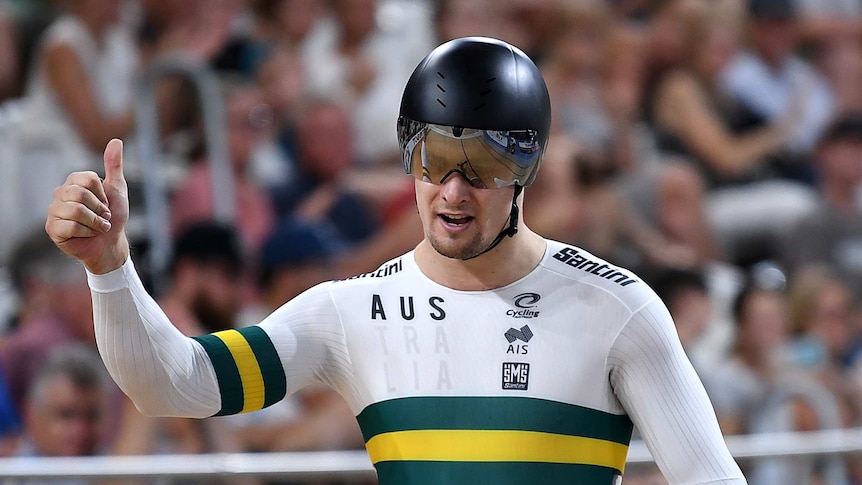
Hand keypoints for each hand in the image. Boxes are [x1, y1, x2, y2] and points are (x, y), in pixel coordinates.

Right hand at [45, 138, 129, 273]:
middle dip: (99, 209)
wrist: (111, 243)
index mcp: (74, 182)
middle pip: (80, 194)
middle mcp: (61, 194)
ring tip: (98, 226)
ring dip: (95, 222)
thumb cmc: (113, 216)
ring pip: (75, 211)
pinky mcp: (52, 228)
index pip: (88, 179)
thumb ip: (114, 165)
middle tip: (104, 216)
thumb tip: (116, 141)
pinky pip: (70, 226)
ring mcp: (54, 211)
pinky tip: (88, 235)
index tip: (106, 203)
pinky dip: (87, 232)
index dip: (103, 194)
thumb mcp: (117, 188)